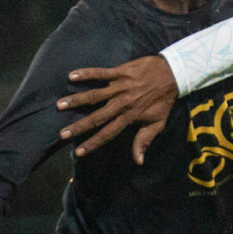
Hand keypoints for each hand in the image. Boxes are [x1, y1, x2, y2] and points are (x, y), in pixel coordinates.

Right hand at [55, 56, 178, 162]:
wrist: (172, 74)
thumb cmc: (163, 101)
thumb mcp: (157, 123)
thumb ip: (144, 140)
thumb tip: (139, 161)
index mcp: (130, 117)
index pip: (108, 133)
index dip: (94, 143)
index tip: (79, 152)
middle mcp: (122, 104)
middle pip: (97, 117)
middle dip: (79, 127)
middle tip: (62, 134)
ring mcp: (120, 87)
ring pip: (94, 95)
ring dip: (76, 100)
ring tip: (60, 105)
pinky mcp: (120, 72)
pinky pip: (101, 73)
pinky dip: (86, 73)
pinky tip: (71, 76)